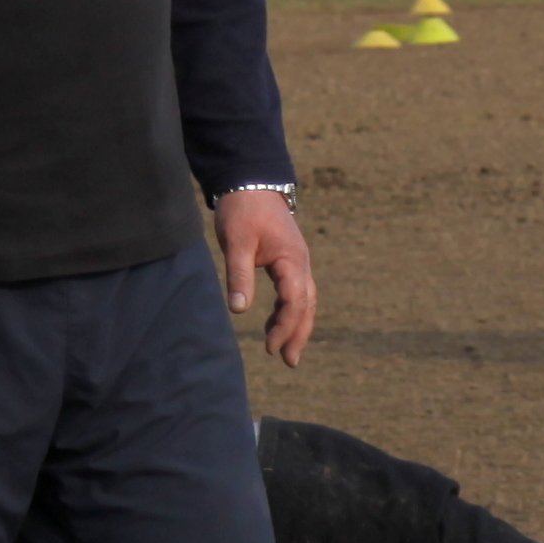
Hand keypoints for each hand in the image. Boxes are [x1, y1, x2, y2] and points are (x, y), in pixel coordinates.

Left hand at [216, 187, 316, 365]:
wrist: (252, 181)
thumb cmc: (243, 210)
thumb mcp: (237, 242)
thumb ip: (239, 275)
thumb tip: (239, 310)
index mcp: (292, 259)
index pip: (294, 301)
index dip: (284, 326)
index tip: (270, 347)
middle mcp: (301, 263)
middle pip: (307, 305)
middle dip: (298, 334)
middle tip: (288, 361)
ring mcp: (298, 261)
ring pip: (305, 300)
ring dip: (296, 325)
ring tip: (283, 350)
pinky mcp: (289, 260)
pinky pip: (296, 291)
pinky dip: (289, 310)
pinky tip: (273, 323)